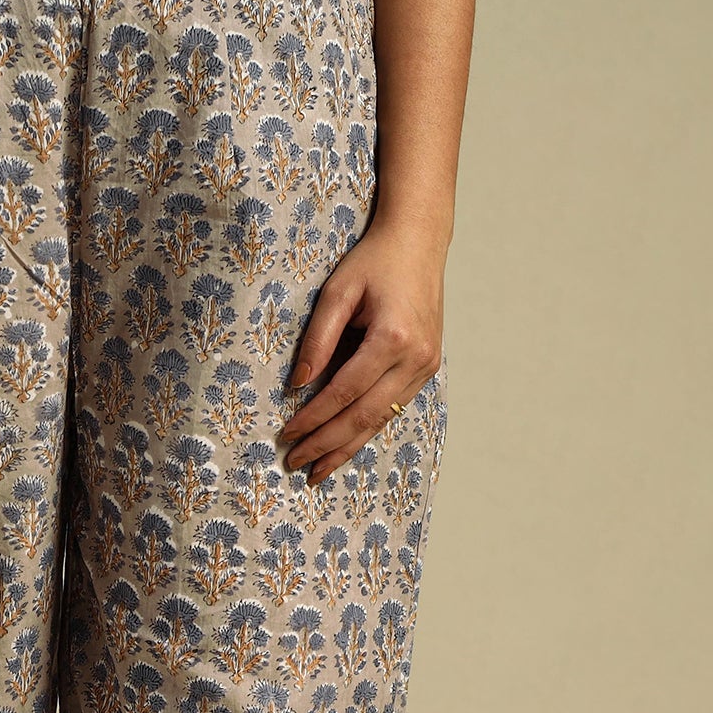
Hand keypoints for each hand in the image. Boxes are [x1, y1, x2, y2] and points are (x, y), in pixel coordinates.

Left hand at [278, 223, 444, 483]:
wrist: (418, 242)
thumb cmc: (373, 262)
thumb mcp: (337, 292)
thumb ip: (317, 340)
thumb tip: (297, 386)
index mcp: (394, 338)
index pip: (344, 391)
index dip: (313, 417)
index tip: (286, 435)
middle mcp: (416, 358)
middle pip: (364, 416)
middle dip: (327, 444)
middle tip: (295, 463)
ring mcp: (426, 367)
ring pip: (381, 420)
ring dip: (347, 448)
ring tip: (317, 470)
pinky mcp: (426, 369)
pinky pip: (392, 409)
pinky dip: (365, 430)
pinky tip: (344, 446)